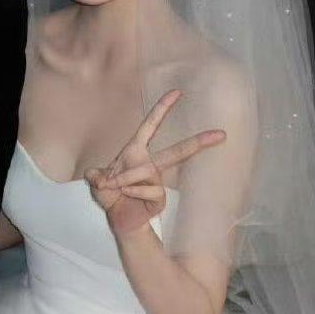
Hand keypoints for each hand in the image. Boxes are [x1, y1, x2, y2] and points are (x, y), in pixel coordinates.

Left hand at [84, 89, 225, 236]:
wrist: (118, 221)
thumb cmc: (110, 196)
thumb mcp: (97, 183)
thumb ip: (95, 176)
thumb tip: (93, 174)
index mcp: (135, 151)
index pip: (151, 126)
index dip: (162, 108)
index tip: (177, 92)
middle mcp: (149, 164)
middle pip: (177, 151)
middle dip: (198, 142)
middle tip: (221, 134)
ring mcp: (158, 182)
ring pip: (151, 170)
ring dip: (128, 177)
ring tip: (114, 184)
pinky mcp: (161, 199)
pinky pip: (151, 190)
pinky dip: (133, 191)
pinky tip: (125, 196)